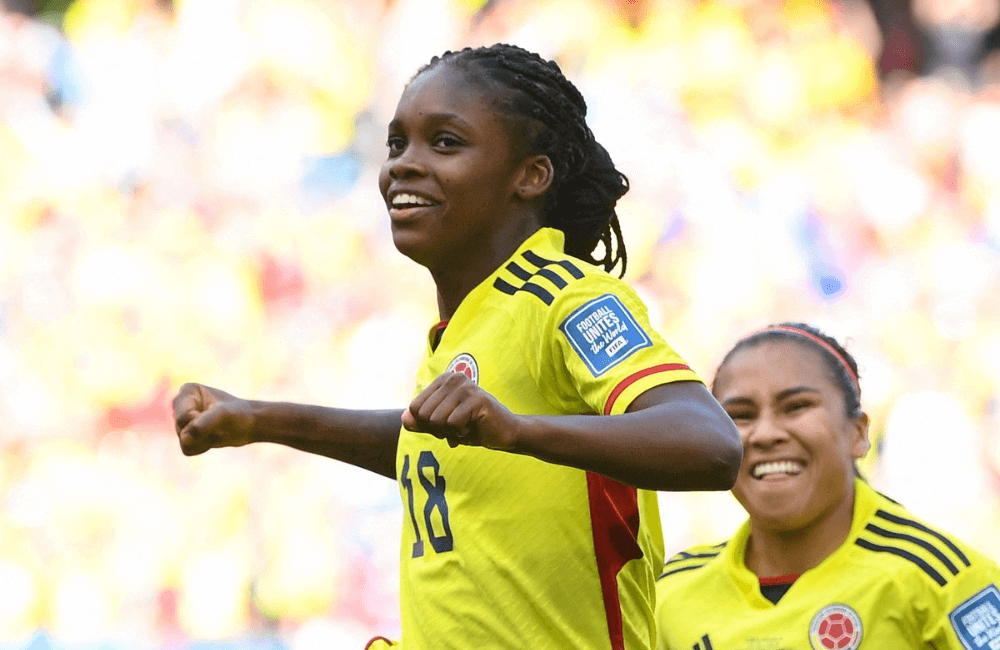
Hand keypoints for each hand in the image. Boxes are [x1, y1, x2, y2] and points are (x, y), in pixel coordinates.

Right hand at [172, 383, 254, 455]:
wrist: (250, 425)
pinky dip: (202, 446)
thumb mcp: (223, 415)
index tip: (217, 414)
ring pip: (184, 441)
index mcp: (188, 391)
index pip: (182, 417)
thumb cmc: (238, 414)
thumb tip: (184, 439)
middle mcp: (182, 404)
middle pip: (180, 429)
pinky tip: (213, 437)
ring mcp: (183, 420)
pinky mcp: (187, 434)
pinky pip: (187, 449)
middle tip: (218, 424)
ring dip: (204, 440)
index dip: (200, 422)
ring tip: (217, 429)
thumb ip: (203, 423)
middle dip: (202, 432)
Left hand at [401, 372, 522, 450]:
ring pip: (437, 420)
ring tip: (466, 425)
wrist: (503, 433)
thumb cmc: (471, 427)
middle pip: (424, 415)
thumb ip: (421, 422)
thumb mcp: (441, 426)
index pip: (415, 408)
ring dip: (450, 431)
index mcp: (442, 380)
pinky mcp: (476, 399)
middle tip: (458, 426)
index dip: (427, 424)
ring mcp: (465, 387)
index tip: (447, 423)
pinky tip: (474, 426)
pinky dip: (461, 433)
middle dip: (438, 429)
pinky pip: (453, 424)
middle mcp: (453, 378)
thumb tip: (404, 419)